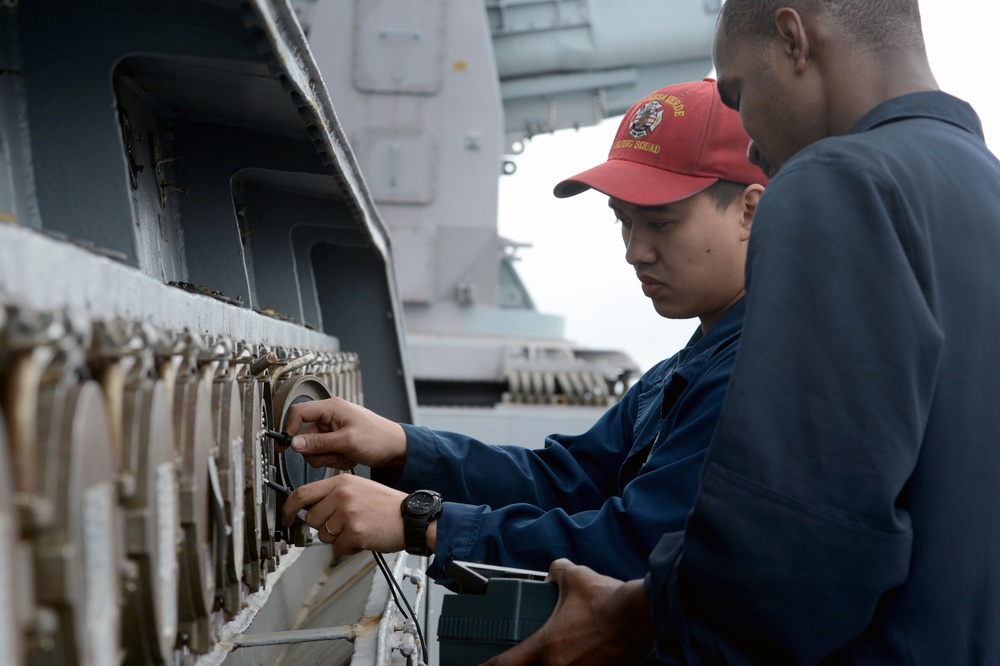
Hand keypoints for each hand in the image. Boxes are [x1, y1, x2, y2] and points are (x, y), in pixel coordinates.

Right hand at [281, 397, 406, 470]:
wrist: (396, 449)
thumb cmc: (379, 438)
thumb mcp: (348, 441)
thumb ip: (319, 443)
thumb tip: (295, 443)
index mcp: (332, 408)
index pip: (299, 412)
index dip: (290, 428)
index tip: (288, 446)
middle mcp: (329, 417)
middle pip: (304, 435)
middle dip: (317, 451)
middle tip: (334, 454)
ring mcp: (332, 430)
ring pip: (313, 448)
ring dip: (326, 457)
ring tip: (344, 456)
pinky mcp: (335, 441)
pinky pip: (323, 454)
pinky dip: (334, 459)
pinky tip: (347, 457)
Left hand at [281, 473, 411, 554]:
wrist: (411, 516)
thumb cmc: (386, 505)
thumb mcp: (358, 488)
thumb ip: (333, 495)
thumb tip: (308, 509)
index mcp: (341, 482)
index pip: (302, 493)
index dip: (288, 508)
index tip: (286, 517)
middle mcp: (342, 495)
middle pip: (311, 519)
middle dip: (323, 527)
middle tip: (343, 525)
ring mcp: (348, 513)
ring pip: (324, 535)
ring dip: (338, 538)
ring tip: (358, 529)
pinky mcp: (355, 531)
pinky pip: (339, 548)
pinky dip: (350, 547)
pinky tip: (364, 537)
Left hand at [482, 560, 653, 665]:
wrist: (642, 616)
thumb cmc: (607, 600)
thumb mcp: (575, 577)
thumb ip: (556, 574)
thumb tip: (551, 575)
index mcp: (545, 648)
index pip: (504, 665)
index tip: (482, 665)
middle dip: (527, 662)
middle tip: (527, 654)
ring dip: (553, 662)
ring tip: (563, 650)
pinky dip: (577, 663)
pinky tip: (582, 655)